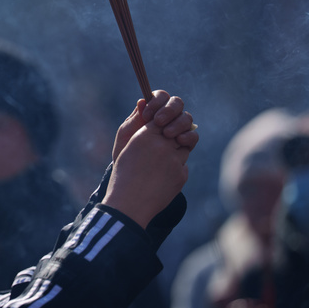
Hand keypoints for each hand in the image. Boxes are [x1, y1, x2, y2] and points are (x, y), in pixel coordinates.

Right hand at [103, 92, 195, 227]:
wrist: (128, 205)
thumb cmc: (122, 176)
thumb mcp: (125, 147)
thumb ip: (137, 125)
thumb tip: (143, 102)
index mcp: (145, 135)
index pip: (163, 118)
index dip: (164, 121)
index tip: (162, 126)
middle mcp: (162, 144)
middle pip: (179, 127)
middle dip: (178, 129)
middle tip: (172, 136)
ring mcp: (174, 160)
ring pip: (186, 145)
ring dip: (179, 148)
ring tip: (165, 159)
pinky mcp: (181, 174)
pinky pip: (184, 164)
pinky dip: (177, 167)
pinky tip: (163, 177)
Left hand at [111, 91, 197, 159]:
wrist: (132, 173)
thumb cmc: (125, 149)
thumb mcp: (127, 134)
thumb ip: (135, 119)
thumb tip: (142, 101)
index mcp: (153, 110)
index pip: (161, 97)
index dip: (156, 102)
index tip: (146, 116)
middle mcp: (168, 117)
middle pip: (177, 103)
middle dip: (169, 110)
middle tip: (158, 122)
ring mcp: (178, 129)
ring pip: (186, 118)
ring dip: (178, 123)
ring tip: (167, 134)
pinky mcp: (185, 143)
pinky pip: (193, 135)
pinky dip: (188, 136)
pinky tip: (179, 141)